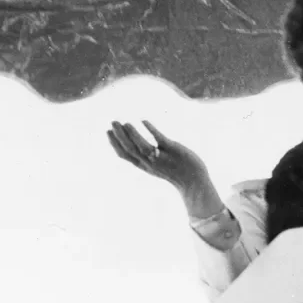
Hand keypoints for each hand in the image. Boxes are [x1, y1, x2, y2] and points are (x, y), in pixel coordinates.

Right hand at [107, 121, 222, 216]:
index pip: (124, 156)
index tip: (108, 132)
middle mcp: (150, 163)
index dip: (114, 144)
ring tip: (125, 123)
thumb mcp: (157, 167)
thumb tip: (140, 148)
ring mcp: (161, 157)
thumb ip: (147, 158)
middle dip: (119, 136)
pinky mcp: (173, 150)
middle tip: (113, 122)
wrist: (194, 181)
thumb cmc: (176, 172)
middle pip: (130, 150)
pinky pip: (159, 139)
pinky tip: (143, 121)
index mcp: (145, 166)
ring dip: (132, 134)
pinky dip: (150, 130)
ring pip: (142, 146)